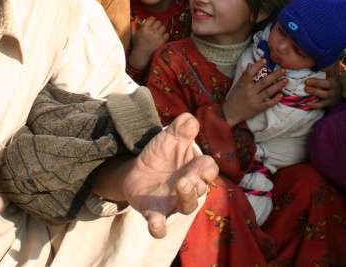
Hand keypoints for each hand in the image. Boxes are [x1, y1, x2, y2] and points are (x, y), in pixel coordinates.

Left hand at [122, 114, 218, 237]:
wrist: (136, 170)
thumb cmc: (161, 154)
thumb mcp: (169, 138)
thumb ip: (181, 128)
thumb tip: (190, 119)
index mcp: (195, 169)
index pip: (209, 170)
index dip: (207, 169)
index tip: (202, 164)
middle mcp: (189, 188)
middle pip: (200, 189)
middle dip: (195, 184)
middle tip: (186, 178)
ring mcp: (173, 202)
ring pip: (186, 206)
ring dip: (186, 198)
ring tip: (180, 186)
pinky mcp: (155, 213)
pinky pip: (160, 225)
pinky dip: (159, 227)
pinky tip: (156, 225)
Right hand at [128, 17, 168, 72]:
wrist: (141, 54)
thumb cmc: (137, 44)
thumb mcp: (133, 34)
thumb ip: (134, 25)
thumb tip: (136, 18)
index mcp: (144, 28)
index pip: (152, 18)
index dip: (152, 20)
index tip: (151, 22)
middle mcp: (151, 31)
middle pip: (159, 22)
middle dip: (157, 24)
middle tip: (156, 27)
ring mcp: (157, 36)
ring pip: (163, 27)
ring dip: (161, 29)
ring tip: (159, 32)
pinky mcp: (162, 41)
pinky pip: (167, 34)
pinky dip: (165, 35)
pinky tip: (161, 37)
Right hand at [222, 60, 285, 126]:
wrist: (231, 112)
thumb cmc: (234, 97)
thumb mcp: (238, 84)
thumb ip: (245, 75)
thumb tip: (250, 64)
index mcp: (243, 84)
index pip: (250, 72)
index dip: (257, 66)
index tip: (265, 60)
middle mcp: (249, 91)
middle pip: (264, 82)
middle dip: (275, 75)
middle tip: (284, 70)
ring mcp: (254, 100)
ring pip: (268, 91)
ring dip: (278, 86)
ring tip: (286, 80)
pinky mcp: (258, 108)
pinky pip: (269, 103)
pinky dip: (275, 99)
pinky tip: (281, 94)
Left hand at [305, 64, 340, 109]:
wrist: (338, 96)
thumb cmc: (330, 82)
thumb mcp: (330, 73)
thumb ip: (327, 66)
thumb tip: (323, 55)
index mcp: (334, 77)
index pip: (333, 71)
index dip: (329, 68)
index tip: (322, 66)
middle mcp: (334, 86)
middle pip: (327, 84)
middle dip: (317, 82)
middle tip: (307, 81)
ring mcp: (332, 96)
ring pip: (324, 94)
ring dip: (315, 92)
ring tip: (306, 89)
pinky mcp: (329, 104)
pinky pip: (322, 105)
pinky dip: (314, 105)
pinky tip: (308, 103)